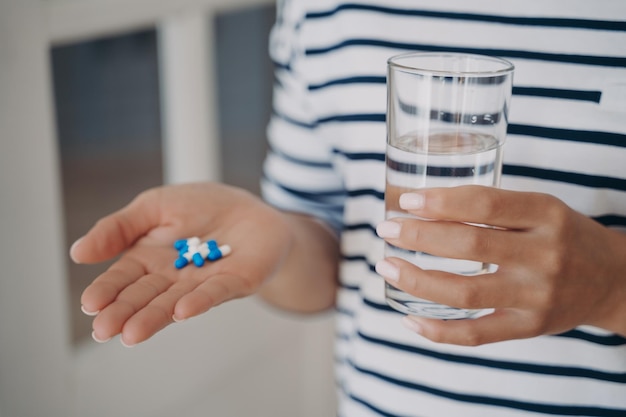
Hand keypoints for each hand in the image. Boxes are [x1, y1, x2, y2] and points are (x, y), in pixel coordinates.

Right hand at [71, 182, 292, 346]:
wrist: (252, 209)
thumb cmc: (202, 207)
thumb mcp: (154, 207)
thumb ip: (119, 228)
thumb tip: (78, 252)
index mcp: (149, 260)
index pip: (123, 278)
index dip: (107, 290)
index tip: (90, 304)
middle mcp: (172, 278)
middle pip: (144, 296)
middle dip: (124, 312)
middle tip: (103, 329)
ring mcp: (202, 284)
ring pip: (174, 302)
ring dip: (153, 317)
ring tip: (131, 333)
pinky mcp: (233, 283)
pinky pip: (216, 292)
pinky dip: (200, 301)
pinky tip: (182, 311)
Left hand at [376, 185, 625, 344]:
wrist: (611, 280)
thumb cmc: (563, 236)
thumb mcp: (540, 208)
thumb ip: (492, 206)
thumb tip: (422, 204)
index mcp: (546, 214)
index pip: (484, 203)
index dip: (440, 201)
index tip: (406, 201)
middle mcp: (544, 255)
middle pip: (469, 244)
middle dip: (419, 235)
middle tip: (387, 229)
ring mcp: (536, 296)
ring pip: (465, 291)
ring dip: (417, 279)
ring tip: (387, 266)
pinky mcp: (529, 328)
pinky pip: (477, 334)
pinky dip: (438, 330)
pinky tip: (410, 319)